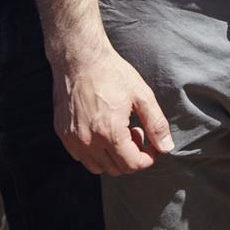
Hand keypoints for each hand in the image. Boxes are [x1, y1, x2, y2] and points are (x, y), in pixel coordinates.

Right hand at [53, 42, 171, 174]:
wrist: (79, 60)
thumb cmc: (112, 74)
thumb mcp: (142, 96)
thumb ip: (156, 124)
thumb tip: (166, 148)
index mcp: (110, 133)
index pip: (132, 165)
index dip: (148, 159)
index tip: (153, 147)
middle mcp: (88, 141)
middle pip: (116, 169)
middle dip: (132, 156)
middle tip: (137, 131)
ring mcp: (72, 140)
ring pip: (97, 166)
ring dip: (113, 156)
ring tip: (120, 131)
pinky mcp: (63, 134)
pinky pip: (81, 156)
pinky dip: (95, 151)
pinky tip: (103, 129)